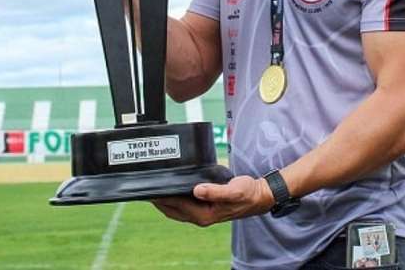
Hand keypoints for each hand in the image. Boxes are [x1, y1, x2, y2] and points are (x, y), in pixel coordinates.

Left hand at [152, 176, 273, 226]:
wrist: (259, 197)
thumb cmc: (247, 193)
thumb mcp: (233, 191)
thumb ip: (215, 191)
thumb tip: (196, 189)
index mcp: (204, 215)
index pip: (176, 205)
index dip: (162, 198)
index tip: (150, 188)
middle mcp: (201, 216)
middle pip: (172, 210)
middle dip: (158, 201)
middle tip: (145, 187)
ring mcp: (202, 213)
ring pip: (176, 208)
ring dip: (164, 200)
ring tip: (154, 187)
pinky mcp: (205, 207)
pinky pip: (184, 204)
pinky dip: (174, 198)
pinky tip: (172, 188)